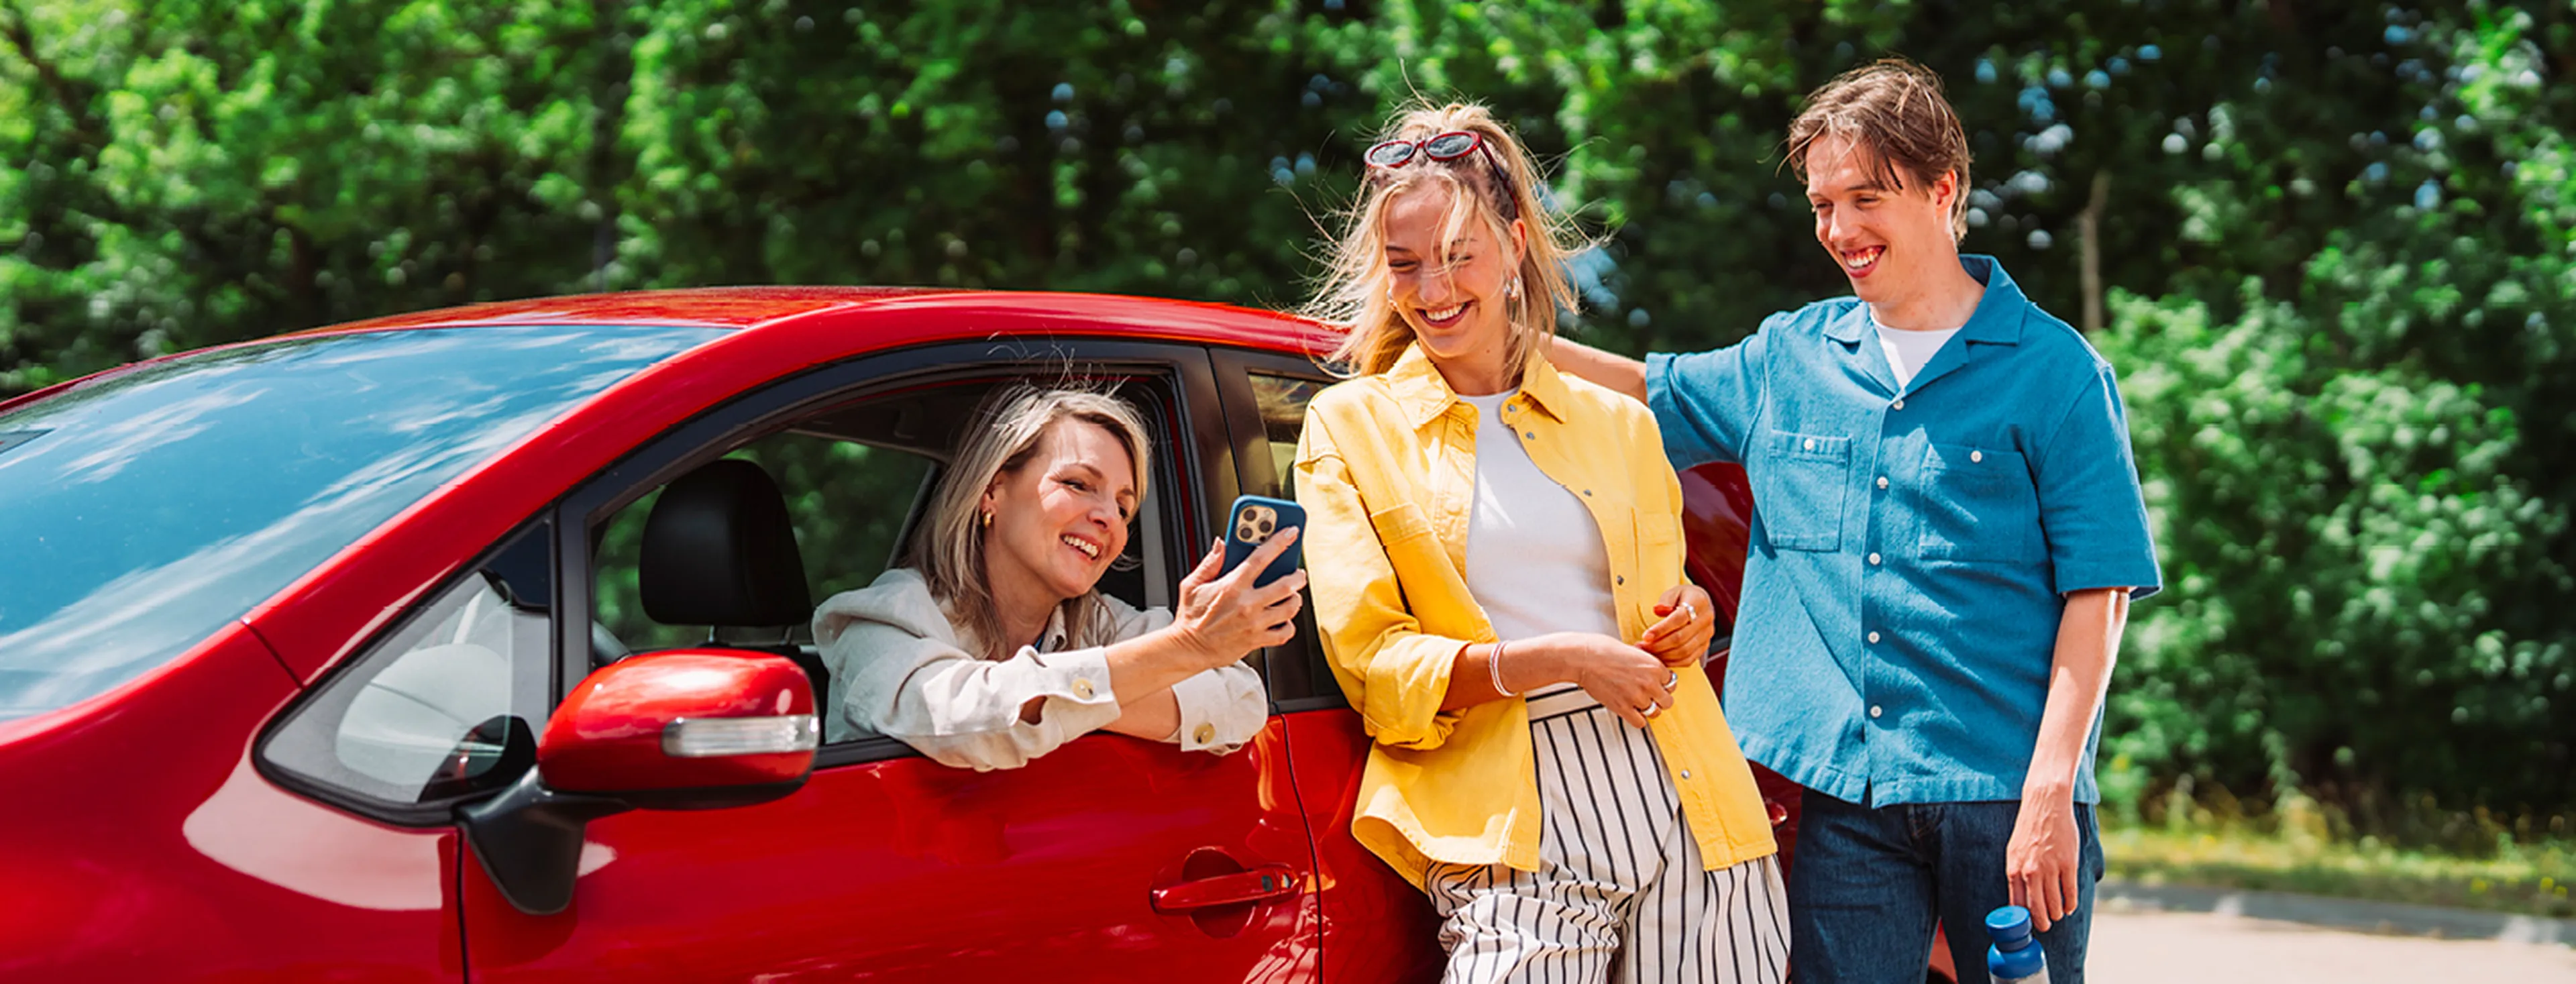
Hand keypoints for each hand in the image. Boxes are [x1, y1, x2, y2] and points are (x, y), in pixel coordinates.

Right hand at [1171, 532, 1305, 668]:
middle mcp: (1247, 604)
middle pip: (1286, 584)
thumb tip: (1221, 544)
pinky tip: (1283, 619)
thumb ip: (1210, 563)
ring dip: (1295, 599)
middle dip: (1297, 575)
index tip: (1291, 532)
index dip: (1280, 542)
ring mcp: (1254, 623)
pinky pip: (1284, 633)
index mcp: (1232, 586)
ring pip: (1290, 608)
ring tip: (1292, 594)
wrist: (1189, 649)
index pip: (1261, 558)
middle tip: (1297, 572)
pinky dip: (1289, 625)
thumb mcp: (1193, 584)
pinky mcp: (1257, 640)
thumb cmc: (1191, 618)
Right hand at [1530, 632, 1675, 727]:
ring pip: (1655, 713)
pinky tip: (1631, 712)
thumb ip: (1645, 663)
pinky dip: (1637, 719)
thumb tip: (1649, 671)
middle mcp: (1649, 683)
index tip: (1657, 684)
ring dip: (1649, 710)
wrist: (1583, 658)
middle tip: (1651, 696)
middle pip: (1668, 700)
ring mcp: (1637, 697)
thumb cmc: (1602, 649)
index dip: (1663, 683)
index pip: (1672, 682)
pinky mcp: (1623, 708)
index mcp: (1654, 666)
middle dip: (1660, 699)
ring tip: (1640, 704)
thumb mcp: (1632, 651)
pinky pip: (1640, 722)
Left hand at [1638, 584, 1715, 667]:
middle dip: (1658, 645)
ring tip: (1646, 653)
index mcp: (1699, 602)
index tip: (1645, 636)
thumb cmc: (1682, 597)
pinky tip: (1658, 659)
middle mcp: (1706, 620)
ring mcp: (1707, 635)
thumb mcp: (1673, 591)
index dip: (1661, 629)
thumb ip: (1666, 600)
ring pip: (1684, 651)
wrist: (1700, 604)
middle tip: (1641, 646)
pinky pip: (1688, 660)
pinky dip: (1672, 662)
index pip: (1679, 619)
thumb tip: (1658, 610)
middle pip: (1680, 638)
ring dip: (1663, 655)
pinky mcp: (1704, 646)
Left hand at [2004, 793, 2082, 931]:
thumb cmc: (2030, 828)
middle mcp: (2030, 872)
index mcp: (2014, 869)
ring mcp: (2050, 868)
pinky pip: (2070, 892)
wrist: (2045, 804)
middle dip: (2042, 922)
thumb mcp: (2014, 851)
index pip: (2018, 904)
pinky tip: (2070, 907)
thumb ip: (2017, 874)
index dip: (2024, 918)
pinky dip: (2071, 903)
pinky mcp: (2068, 863)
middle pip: (2037, 909)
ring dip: (2057, 914)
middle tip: (2046, 926)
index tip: (2029, 924)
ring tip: (2059, 915)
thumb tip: (2020, 898)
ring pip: (2055, 903)